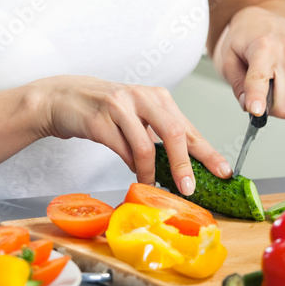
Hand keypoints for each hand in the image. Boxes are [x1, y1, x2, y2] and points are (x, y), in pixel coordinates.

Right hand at [30, 75, 232, 195]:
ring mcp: (120, 106)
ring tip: (156, 187)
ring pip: (147, 145)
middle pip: (174, 132)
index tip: (223, 171)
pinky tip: (135, 176)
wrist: (61, 97)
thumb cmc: (103, 109)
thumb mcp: (136, 115)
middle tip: (190, 188)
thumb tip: (183, 166)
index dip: (207, 151)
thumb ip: (157, 133)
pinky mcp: (100, 119)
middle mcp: (141, 97)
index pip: (189, 127)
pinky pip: (122, 149)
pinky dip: (132, 167)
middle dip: (186, 164)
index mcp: (157, 96)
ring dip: (153, 173)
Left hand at [212, 6, 284, 118]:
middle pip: (284, 105)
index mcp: (263, 46)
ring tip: (275, 78)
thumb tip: (251, 107)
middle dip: (270, 107)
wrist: (263, 21)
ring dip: (284, 99)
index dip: (258, 98)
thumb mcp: (228, 60)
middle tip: (262, 90)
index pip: (260, 79)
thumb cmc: (246, 39)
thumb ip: (237, 86)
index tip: (256, 110)